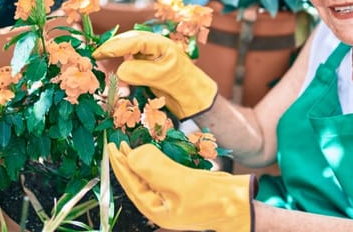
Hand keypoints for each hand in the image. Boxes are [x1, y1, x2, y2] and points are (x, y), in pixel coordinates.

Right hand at [93, 30, 216, 119]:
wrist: (193, 97)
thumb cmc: (182, 85)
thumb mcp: (161, 78)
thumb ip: (140, 71)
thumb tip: (120, 69)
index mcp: (162, 44)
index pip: (136, 40)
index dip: (117, 45)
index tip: (101, 52)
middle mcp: (155, 45)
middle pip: (129, 40)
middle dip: (112, 45)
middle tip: (95, 54)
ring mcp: (151, 53)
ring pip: (128, 47)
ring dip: (114, 51)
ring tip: (98, 57)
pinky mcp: (147, 63)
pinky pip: (130, 57)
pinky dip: (119, 60)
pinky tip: (109, 64)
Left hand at [108, 142, 255, 231]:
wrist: (239, 203)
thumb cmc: (211, 198)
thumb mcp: (181, 183)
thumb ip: (154, 168)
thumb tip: (132, 155)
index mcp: (155, 209)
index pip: (131, 184)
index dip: (121, 164)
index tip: (113, 146)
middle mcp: (160, 204)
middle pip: (137, 180)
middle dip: (127, 162)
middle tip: (117, 142)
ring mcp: (171, 196)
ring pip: (148, 175)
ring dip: (140, 159)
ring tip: (130, 144)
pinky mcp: (181, 187)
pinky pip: (162, 172)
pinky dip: (155, 160)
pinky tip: (153, 150)